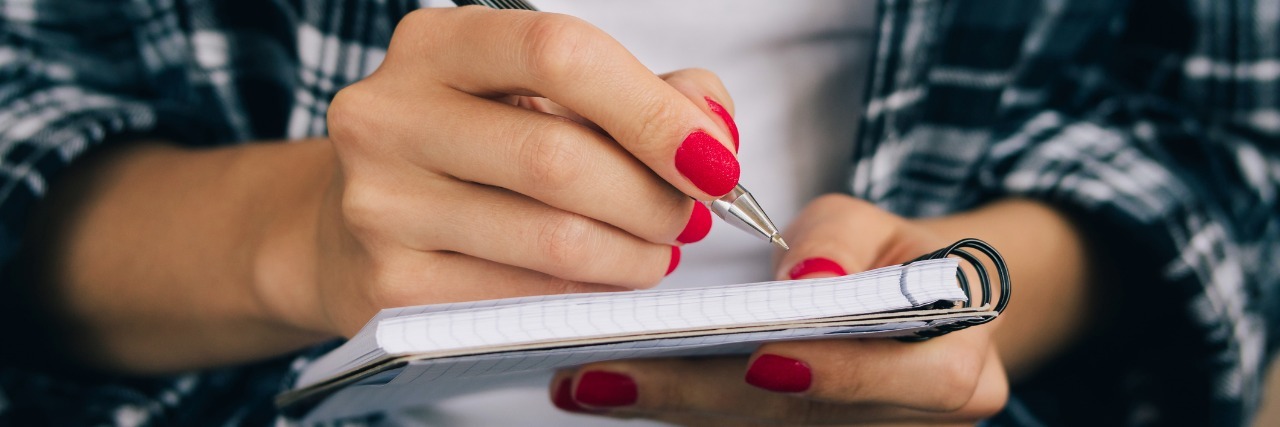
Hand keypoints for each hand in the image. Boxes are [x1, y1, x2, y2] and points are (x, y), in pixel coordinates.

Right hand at [255, 7, 743, 336]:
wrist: (349, 223)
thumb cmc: (466, 149)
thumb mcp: (538, 95)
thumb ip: (634, 95)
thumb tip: (710, 131)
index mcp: (435, 45)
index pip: (560, 53)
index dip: (652, 111)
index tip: (713, 161)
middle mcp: (390, 116)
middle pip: (560, 159)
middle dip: (653, 199)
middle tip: (686, 217)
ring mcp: (381, 206)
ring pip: (554, 241)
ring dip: (634, 257)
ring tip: (652, 252)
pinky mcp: (391, 288)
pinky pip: (527, 301)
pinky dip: (588, 297)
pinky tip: (599, 282)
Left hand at [547, 195, 1007, 425]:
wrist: (904, 307)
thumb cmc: (887, 260)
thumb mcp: (877, 225)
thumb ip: (844, 243)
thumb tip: (807, 279)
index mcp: (956, 369)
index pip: (904, 380)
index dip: (836, 374)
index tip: (762, 359)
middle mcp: (915, 426)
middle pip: (806, 421)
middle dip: (701, 396)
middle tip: (609, 373)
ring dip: (670, 408)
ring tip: (588, 381)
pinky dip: (676, 410)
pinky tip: (613, 389)